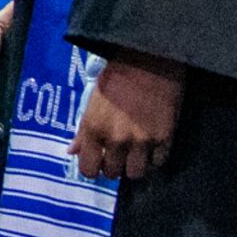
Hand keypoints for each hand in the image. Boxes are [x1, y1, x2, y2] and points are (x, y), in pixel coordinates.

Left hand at [71, 51, 182, 180]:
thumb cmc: (116, 79)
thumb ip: (82, 131)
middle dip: (113, 165)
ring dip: (134, 165)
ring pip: (135, 174)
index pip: (88, 169)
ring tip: (135, 153)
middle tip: (117, 153)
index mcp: (94, 129)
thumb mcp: (92, 102)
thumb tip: (72, 152)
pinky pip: (157, 163)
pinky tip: (151, 145)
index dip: (92, 168)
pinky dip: (154, 158)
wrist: (149, 62)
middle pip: (112, 173)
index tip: (98, 161)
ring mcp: (141, 142)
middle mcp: (115, 140)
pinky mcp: (164, 139)